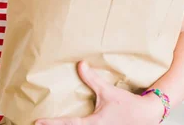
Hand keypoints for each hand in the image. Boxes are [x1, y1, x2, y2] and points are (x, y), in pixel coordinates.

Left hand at [35, 61, 163, 124]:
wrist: (146, 115)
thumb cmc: (128, 105)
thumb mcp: (107, 91)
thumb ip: (92, 79)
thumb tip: (80, 64)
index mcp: (93, 124)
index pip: (68, 124)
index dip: (51, 123)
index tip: (37, 122)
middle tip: (39, 124)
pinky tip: (68, 124)